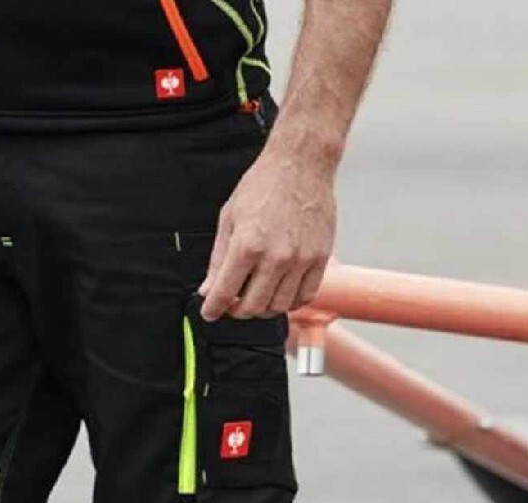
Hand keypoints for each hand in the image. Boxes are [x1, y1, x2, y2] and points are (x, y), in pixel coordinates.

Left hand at [199, 138, 336, 321]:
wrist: (301, 163)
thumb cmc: (264, 185)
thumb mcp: (229, 218)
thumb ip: (218, 259)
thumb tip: (208, 289)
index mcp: (247, 246)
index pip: (224, 294)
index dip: (213, 309)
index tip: (210, 313)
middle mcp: (275, 257)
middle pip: (252, 307)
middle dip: (237, 311)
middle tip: (233, 303)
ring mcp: (300, 260)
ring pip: (279, 307)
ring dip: (263, 308)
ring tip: (257, 295)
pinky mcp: (319, 258)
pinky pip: (305, 296)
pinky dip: (290, 302)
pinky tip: (281, 291)